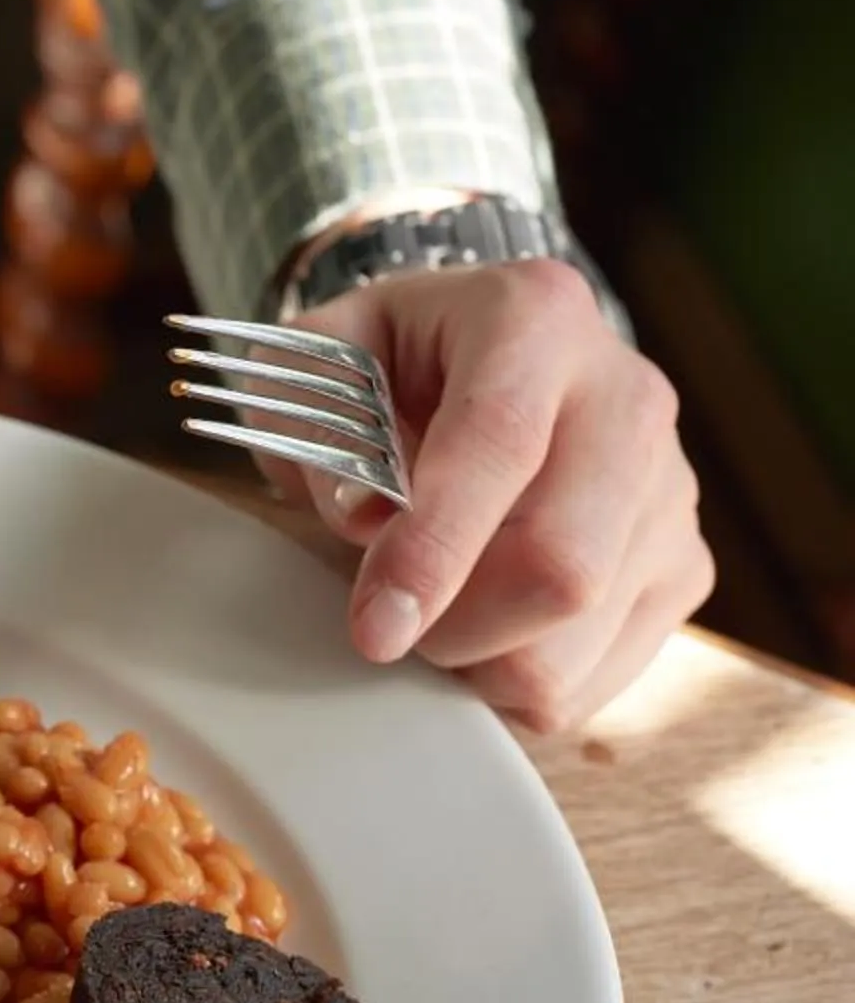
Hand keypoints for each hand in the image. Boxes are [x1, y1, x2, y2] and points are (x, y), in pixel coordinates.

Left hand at [258, 259, 714, 733]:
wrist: (480, 370)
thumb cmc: (386, 373)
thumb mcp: (318, 370)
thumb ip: (319, 431)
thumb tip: (367, 517)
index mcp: (534, 318)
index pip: (499, 442)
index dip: (434, 548)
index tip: (375, 629)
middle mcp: (626, 394)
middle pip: (565, 561)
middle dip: (458, 628)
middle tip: (391, 626)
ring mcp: (670, 486)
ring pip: (583, 632)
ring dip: (484, 661)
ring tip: (434, 620)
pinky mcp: (684, 565)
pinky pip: (606, 673)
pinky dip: (524, 683)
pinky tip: (484, 638)